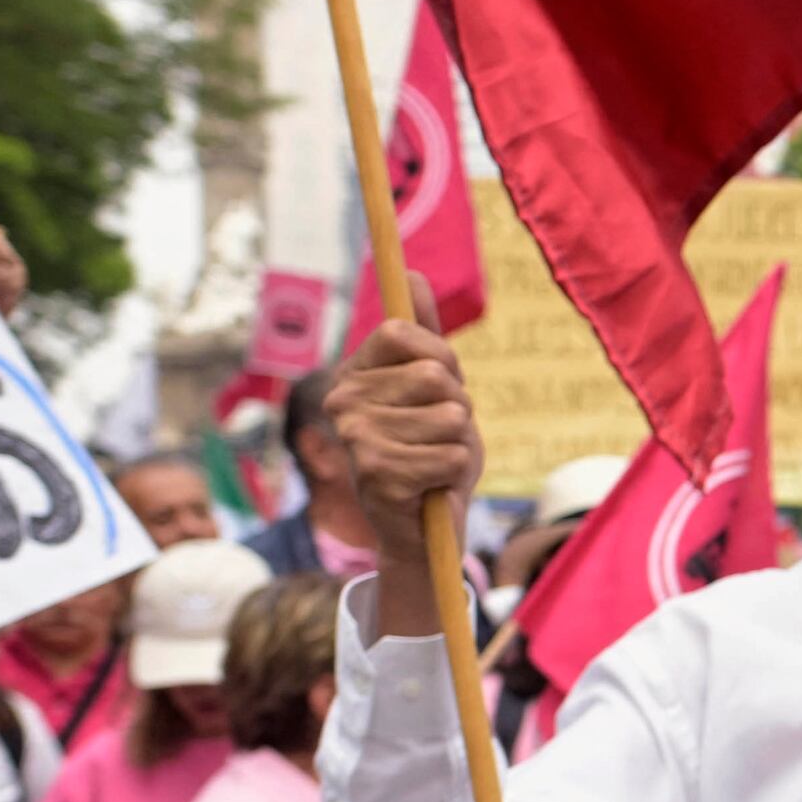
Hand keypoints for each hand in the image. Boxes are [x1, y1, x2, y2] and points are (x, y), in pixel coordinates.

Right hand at [332, 320, 485, 524]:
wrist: (422, 528)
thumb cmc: (431, 449)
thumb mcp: (436, 388)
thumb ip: (424, 334)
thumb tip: (411, 274)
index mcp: (353, 373)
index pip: (402, 331)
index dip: (438, 356)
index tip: (438, 386)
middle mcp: (343, 401)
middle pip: (435, 375)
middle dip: (457, 406)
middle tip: (438, 434)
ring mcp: (355, 439)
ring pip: (452, 417)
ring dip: (459, 443)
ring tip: (434, 460)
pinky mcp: (378, 476)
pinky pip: (453, 454)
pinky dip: (455, 471)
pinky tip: (431, 486)